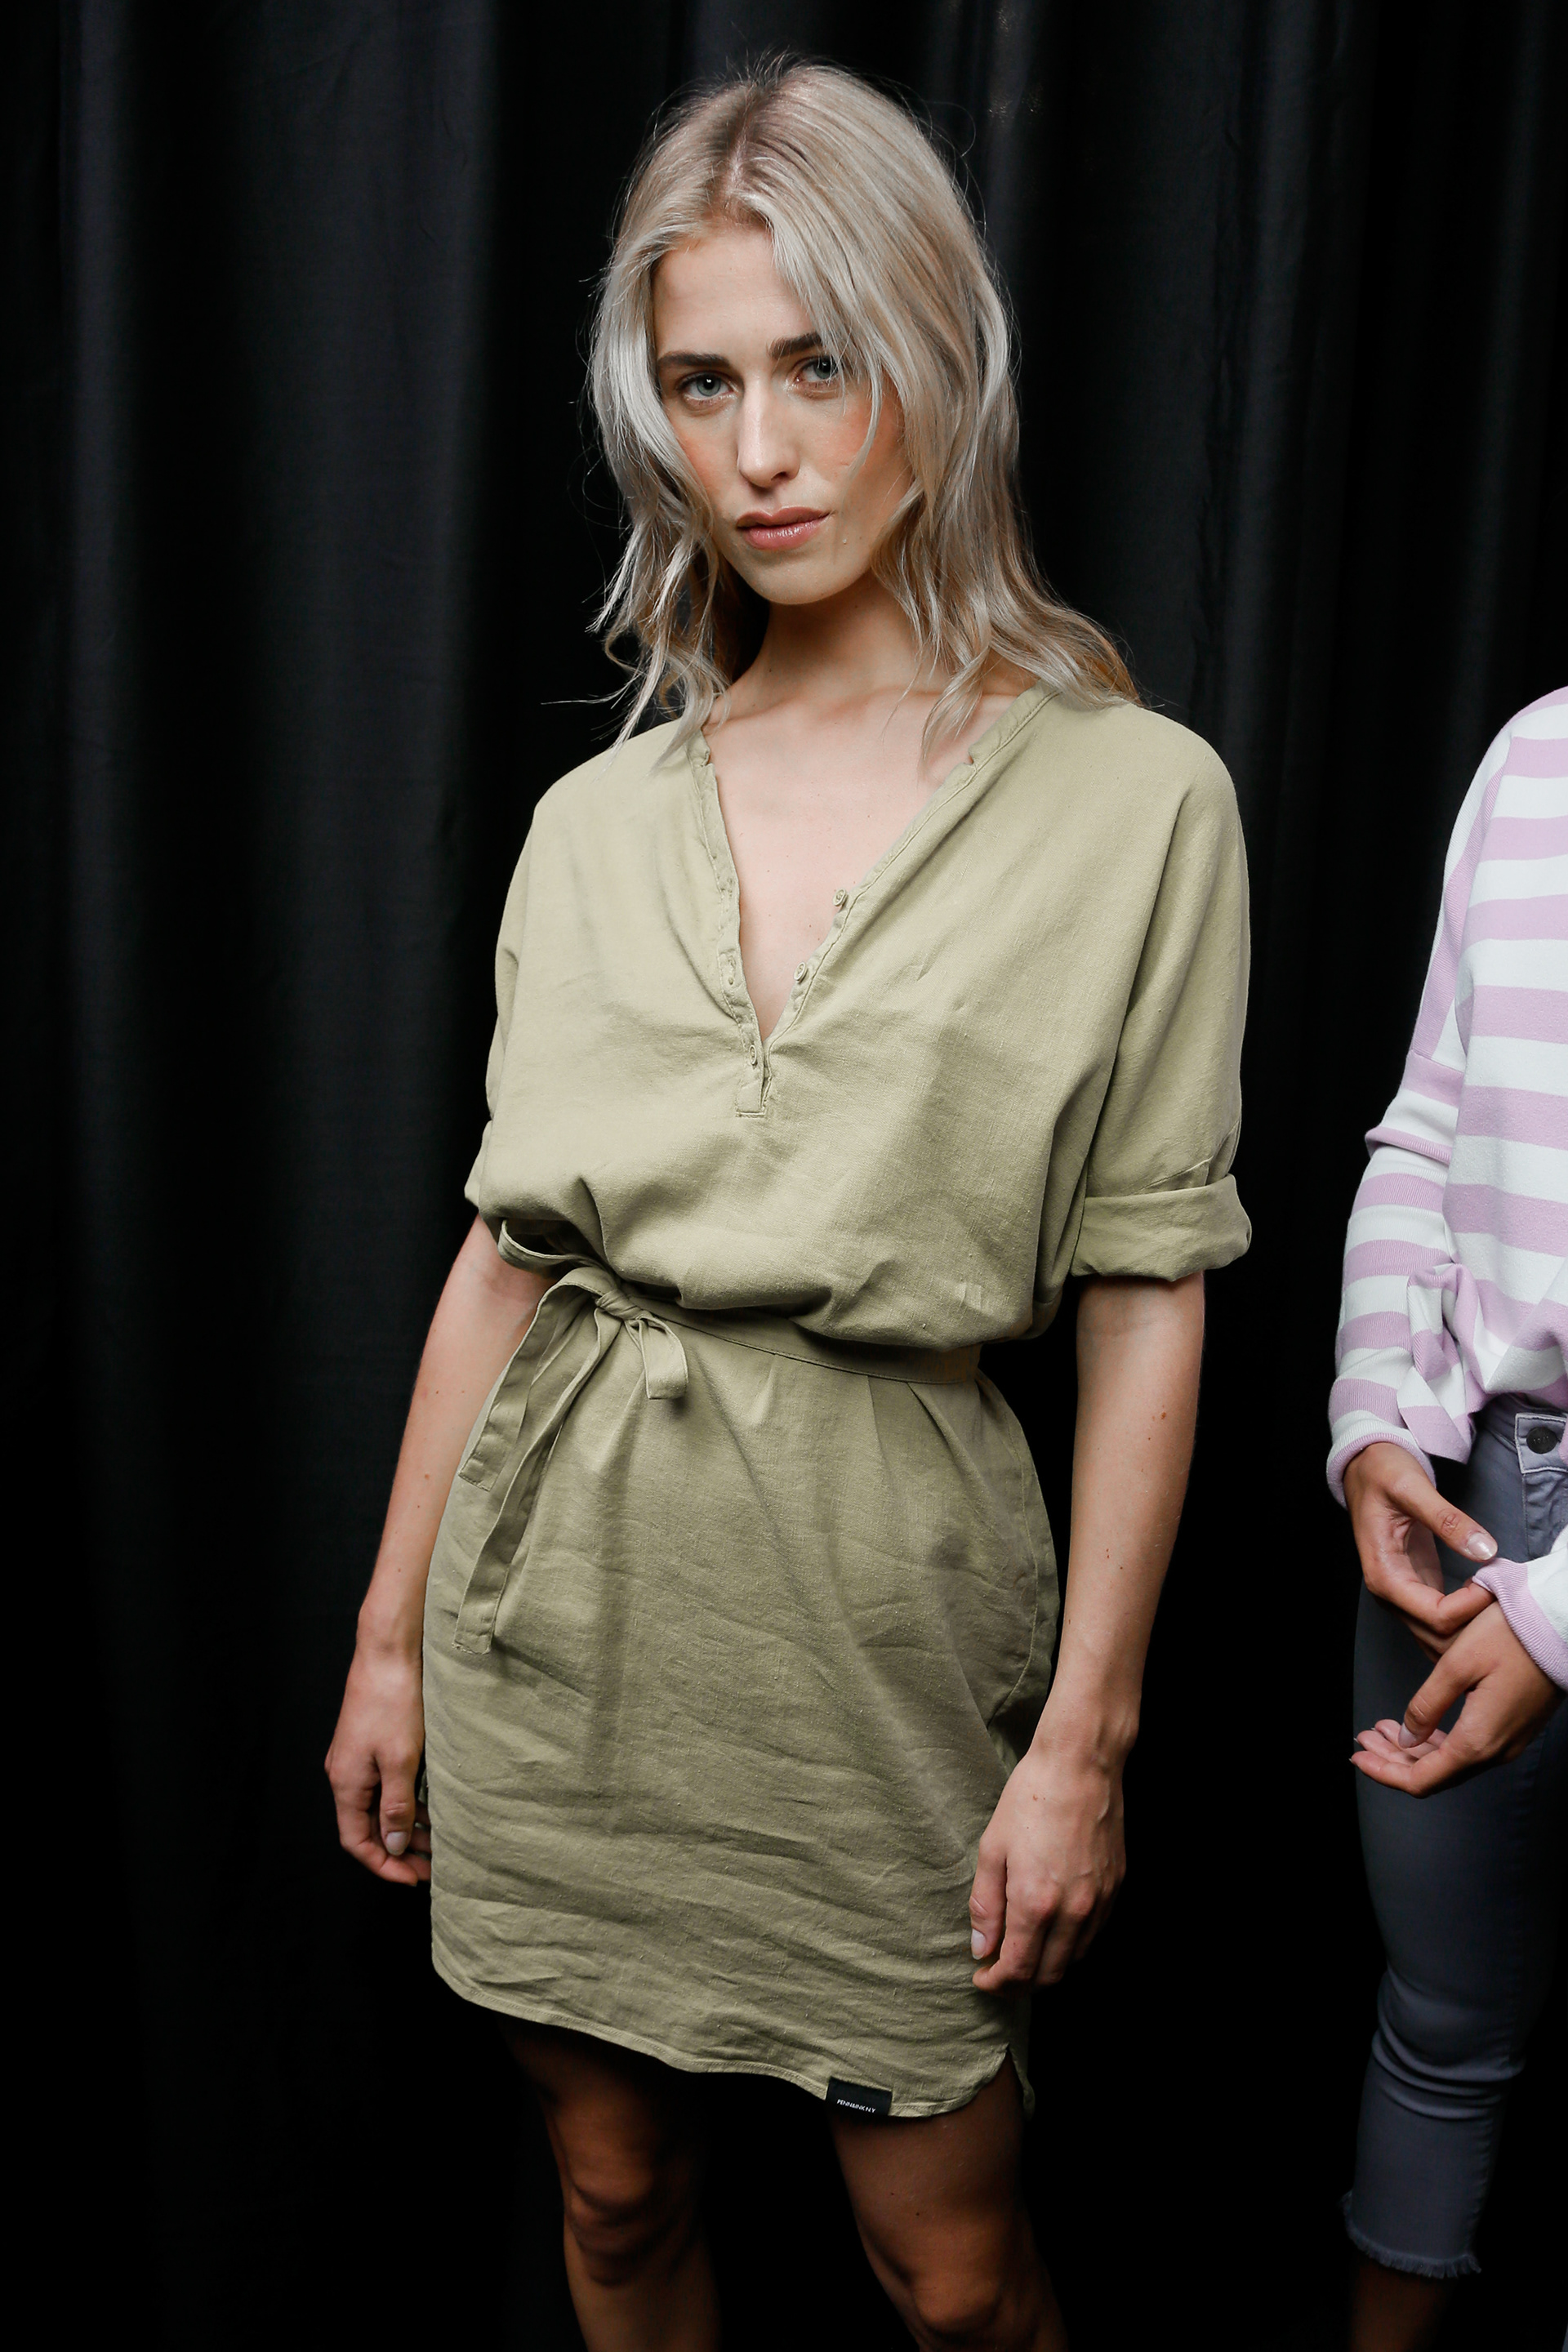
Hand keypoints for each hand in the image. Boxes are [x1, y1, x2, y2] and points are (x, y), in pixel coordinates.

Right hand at [325, 1639, 430, 1884]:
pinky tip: (431, 1806)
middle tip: (431, 1866)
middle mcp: (346, 1773)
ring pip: (379, 1806)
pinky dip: (406, 1801)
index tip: (413, 1879)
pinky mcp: (371, 1742)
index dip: (384, 1865)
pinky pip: (385, 1785)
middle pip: (367, 1826)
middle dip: (398, 1850)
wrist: (388, 1649)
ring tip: (438, 1841)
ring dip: (406, 1826)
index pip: (356, 1841)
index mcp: (345, 1782)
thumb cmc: (392, 1701)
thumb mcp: (400, 1761)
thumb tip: (394, 1845)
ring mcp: (357, 1757)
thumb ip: (396, 1807)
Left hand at [968, 1735, 1124, 1990]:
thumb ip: (985, 1905)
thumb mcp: (992, 1848)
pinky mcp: (1115, 1887)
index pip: (1017, 1969)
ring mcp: (1099, 1901)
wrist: (1080, 1765)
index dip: (997, 1983)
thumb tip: (981, 1948)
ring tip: (1024, 1953)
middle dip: (1020, 1983)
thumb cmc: (1030, 1799)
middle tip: (999, 1973)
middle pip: (1049, 1974)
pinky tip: (1053, 1929)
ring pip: (1074, 1959)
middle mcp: (1073, 1910)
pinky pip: (1093, 1934)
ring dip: (1047, 1966)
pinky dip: (1071, 1944)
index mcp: (1036, 1902)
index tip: (982, 1979)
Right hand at [1343, 1443, 1496, 1658]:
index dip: (1471, 1606)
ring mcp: (1403, 1595)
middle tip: (1501, 1589)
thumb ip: (1448, 1520)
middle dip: (1474, 1624)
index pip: (1436, 1617)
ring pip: (1440, 1636)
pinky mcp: (1417, 1587)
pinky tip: (1484, 1593)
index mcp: (1385, 1575)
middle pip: (1438, 1638)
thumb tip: (1485, 1550)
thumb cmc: (1383, 1474)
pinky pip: (1442, 1619)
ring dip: (1471, 1626)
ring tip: (1494, 1592)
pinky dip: (1466, 1617)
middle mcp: (1390, 1594)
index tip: (1494, 1578)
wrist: (1365, 1467)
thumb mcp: (1413, 1488)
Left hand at [1353, 1601, 1563, 1793]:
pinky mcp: (1515, 1727)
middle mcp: (1495, 1751)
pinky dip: (1438, 1741)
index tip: (1357, 1756)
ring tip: (1382, 1728)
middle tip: (1364, 1739)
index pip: (1421, 1780)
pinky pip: (1469, 1748)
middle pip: (1434, 1774)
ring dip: (1414, 1750)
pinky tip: (1420, 1723)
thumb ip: (1427, 1706)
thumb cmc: (1511, 1637)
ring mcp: (1509, 1741)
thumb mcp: (1456, 1665)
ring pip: (1451, 1762)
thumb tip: (1406, 1738)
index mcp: (1477, 1741)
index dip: (1385, 1773)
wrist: (1563, 1626)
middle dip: (1394, 1760)